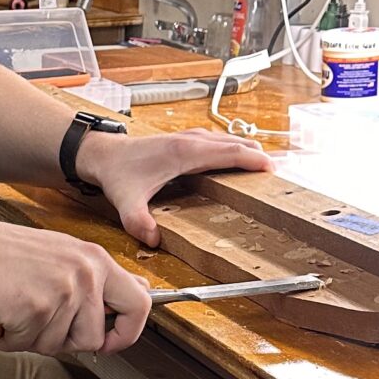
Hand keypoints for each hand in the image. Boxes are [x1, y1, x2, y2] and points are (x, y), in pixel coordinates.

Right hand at [0, 215, 153, 356]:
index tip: (110, 341)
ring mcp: (62, 292)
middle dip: (69, 342)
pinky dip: (12, 339)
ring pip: (60, 346)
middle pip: (96, 338)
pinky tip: (3, 315)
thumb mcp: (65, 254)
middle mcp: (85, 274)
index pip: (139, 304)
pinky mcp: (35, 310)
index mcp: (96, 260)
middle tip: (44, 325)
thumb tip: (142, 290)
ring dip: (34, 338)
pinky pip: (30, 345)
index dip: (128, 333)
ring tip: (18, 309)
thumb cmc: (6, 254)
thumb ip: (100, 277)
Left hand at [76, 128, 271, 248]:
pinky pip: (214, 141)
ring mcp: (186, 138)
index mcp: (184, 153)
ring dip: (244, 149)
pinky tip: (233, 155)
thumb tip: (153, 239)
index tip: (271, 169)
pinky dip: (229, 147)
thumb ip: (139, 222)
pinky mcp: (181, 141)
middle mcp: (189, 141)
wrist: (102, 154)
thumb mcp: (127, 202)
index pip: (227, 153)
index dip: (251, 160)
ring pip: (224, 140)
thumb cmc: (116, 173)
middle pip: (232, 143)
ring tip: (263, 162)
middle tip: (276, 171)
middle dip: (255, 155)